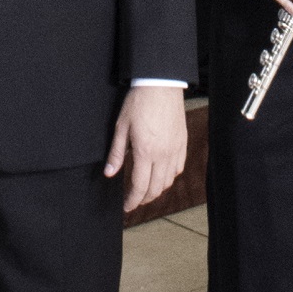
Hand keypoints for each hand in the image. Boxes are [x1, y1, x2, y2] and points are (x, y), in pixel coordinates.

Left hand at [108, 82, 187, 207]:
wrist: (161, 84)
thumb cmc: (140, 102)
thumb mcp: (121, 127)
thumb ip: (117, 153)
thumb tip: (109, 172)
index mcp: (145, 151)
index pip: (139, 187)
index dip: (132, 201)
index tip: (126, 207)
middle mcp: (163, 154)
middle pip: (155, 189)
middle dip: (143, 199)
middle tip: (134, 201)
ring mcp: (175, 149)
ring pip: (168, 181)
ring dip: (156, 190)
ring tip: (146, 189)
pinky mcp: (182, 143)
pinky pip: (179, 168)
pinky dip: (170, 177)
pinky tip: (162, 174)